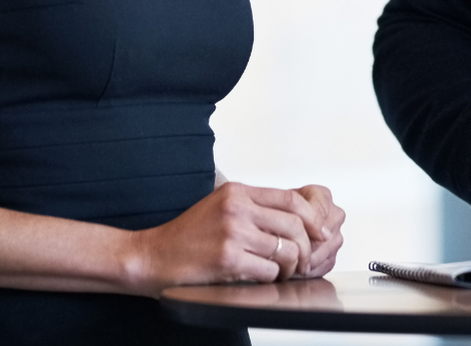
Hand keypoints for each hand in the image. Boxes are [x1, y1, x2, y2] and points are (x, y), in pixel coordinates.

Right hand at [125, 180, 343, 291]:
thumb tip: (296, 218)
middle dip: (306, 246)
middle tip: (303, 259)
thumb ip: (254, 207)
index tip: (319, 232)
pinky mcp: (228, 259)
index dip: (312, 218)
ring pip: (285, 249)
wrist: (151, 257)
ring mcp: (233, 233)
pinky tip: (261, 277)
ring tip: (282, 271)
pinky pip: (268, 270)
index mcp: (238, 192)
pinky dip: (271, 277)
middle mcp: (237, 208)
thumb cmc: (187, 236)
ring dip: (289, 266)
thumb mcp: (221, 207)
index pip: (291, 199)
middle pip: (294, 224)